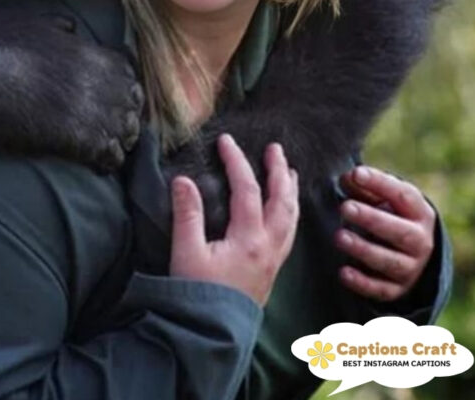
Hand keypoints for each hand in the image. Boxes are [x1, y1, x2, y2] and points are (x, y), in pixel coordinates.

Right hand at [0, 9, 142, 170]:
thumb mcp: (19, 21)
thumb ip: (52, 25)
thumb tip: (72, 28)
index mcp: (82, 48)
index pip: (124, 68)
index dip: (120, 84)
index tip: (112, 95)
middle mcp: (92, 77)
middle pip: (130, 100)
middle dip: (126, 113)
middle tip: (117, 127)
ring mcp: (87, 108)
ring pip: (125, 128)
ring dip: (120, 138)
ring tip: (111, 148)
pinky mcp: (75, 139)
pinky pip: (108, 153)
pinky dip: (107, 160)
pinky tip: (99, 166)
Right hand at [169, 134, 298, 305]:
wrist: (212, 334)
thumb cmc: (197, 294)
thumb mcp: (186, 253)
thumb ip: (186, 215)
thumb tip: (183, 180)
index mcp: (249, 238)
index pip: (246, 189)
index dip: (236, 161)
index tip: (226, 140)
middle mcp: (268, 246)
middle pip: (281, 201)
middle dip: (279, 172)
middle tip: (276, 149)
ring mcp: (274, 259)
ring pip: (292, 218)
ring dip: (290, 191)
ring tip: (289, 173)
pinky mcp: (272, 270)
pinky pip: (290, 233)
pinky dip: (291, 213)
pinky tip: (286, 211)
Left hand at [336, 165, 435, 300]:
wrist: (410, 252)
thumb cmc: (389, 214)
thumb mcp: (382, 198)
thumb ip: (364, 186)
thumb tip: (348, 178)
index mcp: (419, 212)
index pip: (403, 196)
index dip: (380, 184)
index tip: (356, 174)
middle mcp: (420, 241)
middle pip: (399, 232)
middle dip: (371, 219)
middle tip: (345, 207)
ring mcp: (411, 267)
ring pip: (390, 261)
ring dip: (364, 250)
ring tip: (340, 237)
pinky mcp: (397, 289)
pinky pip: (381, 289)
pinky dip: (363, 283)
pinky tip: (343, 272)